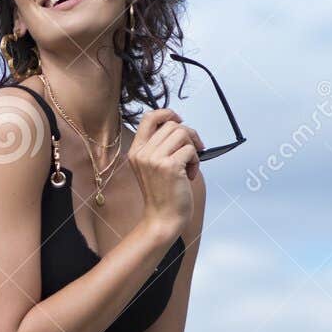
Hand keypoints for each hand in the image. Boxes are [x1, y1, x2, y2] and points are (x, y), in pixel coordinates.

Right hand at [129, 108, 201, 237]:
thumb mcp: (152, 166)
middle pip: (172, 124)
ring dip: (193, 148)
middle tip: (193, 151)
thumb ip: (159, 146)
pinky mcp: (169, 166)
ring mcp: (154, 159)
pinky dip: (196, 161)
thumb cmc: (162, 194)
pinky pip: (191, 149)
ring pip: (183, 133)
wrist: (163, 218)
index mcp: (136, 151)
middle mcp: (142, 153)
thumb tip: (179, 125)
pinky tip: (189, 175)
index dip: (167, 113)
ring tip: (189, 165)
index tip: (179, 120)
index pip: (149, 117)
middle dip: (188, 135)